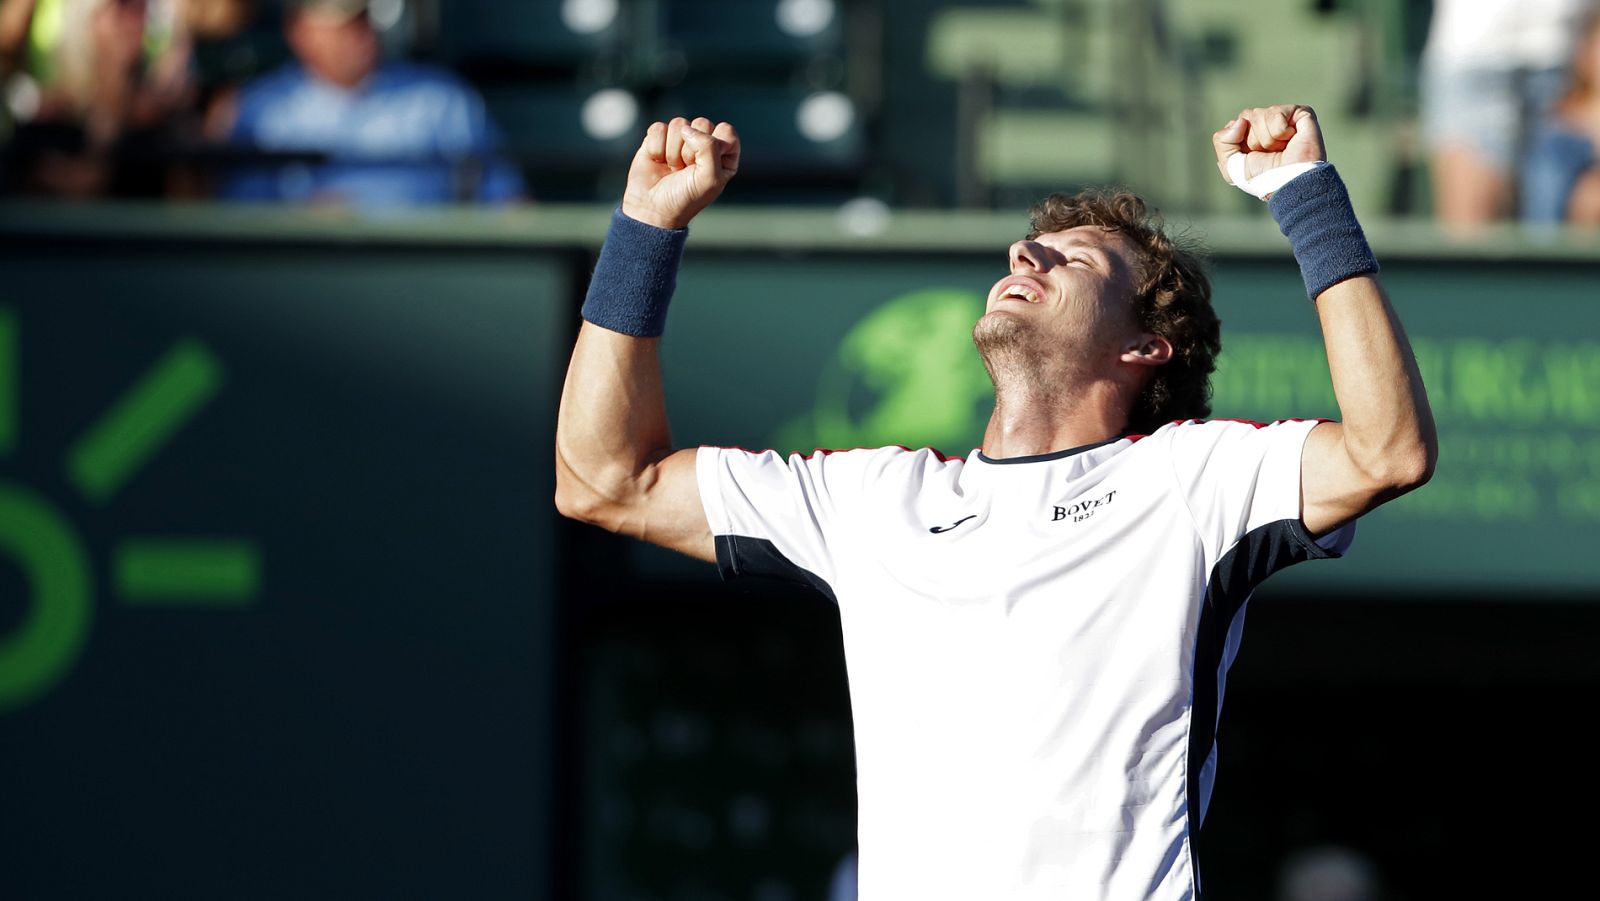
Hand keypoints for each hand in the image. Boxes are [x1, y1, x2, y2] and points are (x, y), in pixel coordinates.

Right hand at [621, 116, 739, 229]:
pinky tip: (658, 162)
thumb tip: (687, 129)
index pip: (726, 131)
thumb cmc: (685, 198)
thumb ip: (709, 147)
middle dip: (690, 150)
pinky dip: (656, 147)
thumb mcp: (710, 178)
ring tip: (672, 168)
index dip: (714, 145)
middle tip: (686, 170)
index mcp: (724, 155)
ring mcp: (680, 139)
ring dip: (673, 151)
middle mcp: (703, 144)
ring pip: (679, 124)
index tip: (706, 166)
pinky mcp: (659, 138)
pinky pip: (659, 128)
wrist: (652, 210)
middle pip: (701, 123)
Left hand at [1212, 104, 1324, 184]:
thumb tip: (1240, 121)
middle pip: (1246, 116)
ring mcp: (1285, 117)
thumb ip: (1222, 141)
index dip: (1240, 141)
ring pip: (1259, 114)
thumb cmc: (1262, 178)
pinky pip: (1276, 113)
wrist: (1287, 183)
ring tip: (1280, 149)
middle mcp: (1268, 123)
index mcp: (1253, 133)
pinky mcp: (1301, 113)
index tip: (1254, 156)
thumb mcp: (1230, 165)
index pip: (1237, 122)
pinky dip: (1279, 131)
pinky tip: (1290, 140)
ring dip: (1266, 138)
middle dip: (1253, 140)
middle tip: (1269, 153)